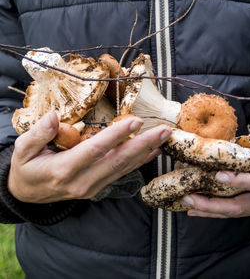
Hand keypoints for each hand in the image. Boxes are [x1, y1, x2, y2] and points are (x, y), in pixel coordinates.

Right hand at [8, 112, 171, 202]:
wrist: (29, 195)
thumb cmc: (26, 169)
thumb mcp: (23, 151)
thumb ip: (38, 134)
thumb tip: (53, 116)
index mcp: (64, 169)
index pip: (95, 149)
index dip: (116, 135)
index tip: (135, 121)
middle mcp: (83, 181)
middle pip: (117, 160)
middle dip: (143, 144)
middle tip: (164, 130)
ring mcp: (92, 186)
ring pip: (124, 168)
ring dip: (146, 152)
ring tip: (164, 138)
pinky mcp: (98, 187)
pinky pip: (122, 174)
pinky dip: (138, 162)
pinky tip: (152, 152)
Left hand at [181, 137, 249, 217]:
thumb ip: (246, 147)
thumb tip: (218, 144)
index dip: (237, 181)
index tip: (217, 176)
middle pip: (240, 206)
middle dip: (211, 204)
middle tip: (189, 198)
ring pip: (235, 213)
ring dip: (209, 211)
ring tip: (188, 205)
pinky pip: (236, 213)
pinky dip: (216, 212)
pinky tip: (199, 210)